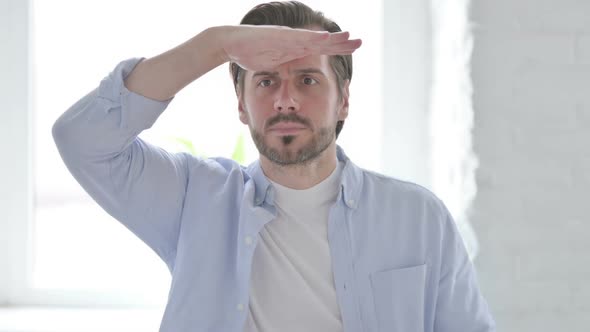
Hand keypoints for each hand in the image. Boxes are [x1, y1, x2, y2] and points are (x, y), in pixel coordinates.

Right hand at [220, 25, 361, 70]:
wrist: (230, 42)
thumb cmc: (249, 53)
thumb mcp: (272, 63)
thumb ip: (283, 67)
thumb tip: (289, 79)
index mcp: (294, 47)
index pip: (320, 48)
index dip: (337, 48)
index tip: (353, 49)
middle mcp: (294, 40)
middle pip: (322, 42)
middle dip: (341, 42)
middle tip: (360, 42)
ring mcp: (287, 38)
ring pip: (314, 38)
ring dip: (332, 39)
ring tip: (349, 38)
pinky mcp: (279, 38)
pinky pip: (298, 39)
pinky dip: (312, 38)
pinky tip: (325, 39)